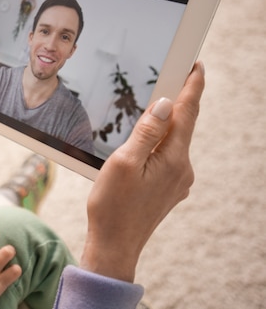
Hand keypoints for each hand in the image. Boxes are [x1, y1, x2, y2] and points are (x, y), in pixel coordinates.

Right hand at [80, 62, 204, 282]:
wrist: (115, 245)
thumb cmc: (113, 206)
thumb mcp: (123, 163)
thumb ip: (147, 132)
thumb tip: (166, 105)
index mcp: (173, 159)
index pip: (187, 113)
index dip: (192, 87)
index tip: (197, 65)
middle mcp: (183, 169)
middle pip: (184, 126)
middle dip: (181, 100)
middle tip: (177, 75)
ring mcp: (178, 181)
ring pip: (175, 142)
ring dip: (168, 123)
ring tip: (155, 106)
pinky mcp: (169, 189)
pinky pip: (169, 157)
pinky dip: (161, 142)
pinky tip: (147, 141)